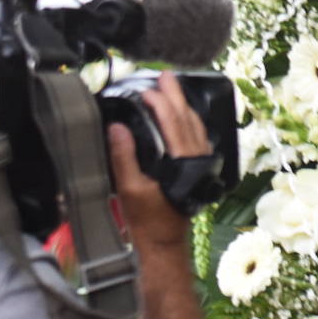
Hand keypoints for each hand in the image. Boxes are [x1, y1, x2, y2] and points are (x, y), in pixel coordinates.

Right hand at [108, 72, 206, 248]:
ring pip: (195, 126)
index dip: (161, 103)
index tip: (146, 90)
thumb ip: (124, 157)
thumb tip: (117, 128)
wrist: (163, 242)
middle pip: (187, 119)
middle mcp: (196, 160)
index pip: (173, 122)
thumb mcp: (130, 189)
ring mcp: (200, 164)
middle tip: (165, 76)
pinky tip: (181, 115)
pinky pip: (197, 137)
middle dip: (176, 96)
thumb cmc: (147, 219)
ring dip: (183, 105)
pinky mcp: (198, 169)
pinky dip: (189, 121)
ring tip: (172, 89)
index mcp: (182, 162)